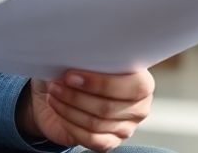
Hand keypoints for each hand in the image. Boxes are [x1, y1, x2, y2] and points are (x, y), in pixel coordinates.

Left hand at [19, 68, 154, 151]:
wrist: (63, 92)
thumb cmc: (79, 70)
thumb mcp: (87, 58)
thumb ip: (91, 57)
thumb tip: (78, 54)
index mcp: (143, 81)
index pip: (133, 86)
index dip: (101, 83)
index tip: (71, 75)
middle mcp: (140, 106)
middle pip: (109, 107)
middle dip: (77, 96)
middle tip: (57, 84)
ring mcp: (127, 127)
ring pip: (96, 123)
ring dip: (69, 108)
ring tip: (54, 93)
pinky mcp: (111, 142)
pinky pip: (91, 139)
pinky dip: (70, 124)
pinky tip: (59, 110)